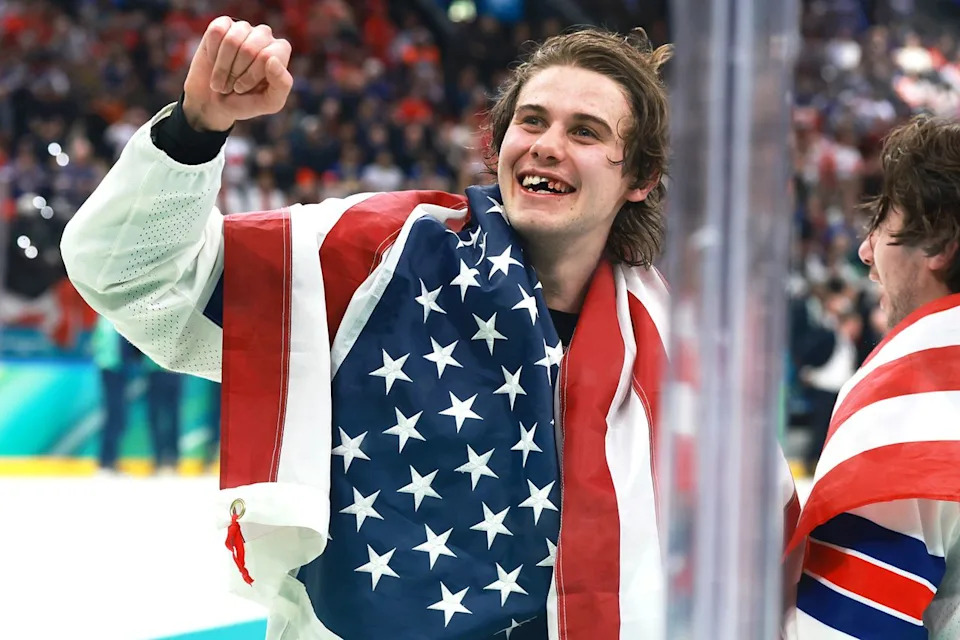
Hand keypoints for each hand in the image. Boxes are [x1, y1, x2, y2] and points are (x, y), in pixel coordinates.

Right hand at [182, 16, 292, 131]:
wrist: (213, 103)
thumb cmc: (245, 103)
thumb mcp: (269, 103)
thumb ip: (281, 85)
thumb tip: (273, 59)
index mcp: (280, 51)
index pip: (266, 56)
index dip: (251, 76)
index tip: (243, 88)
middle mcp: (265, 36)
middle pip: (249, 49)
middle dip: (235, 73)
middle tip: (231, 86)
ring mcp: (244, 28)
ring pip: (231, 40)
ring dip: (222, 67)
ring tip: (222, 78)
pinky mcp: (222, 24)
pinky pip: (217, 32)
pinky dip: (212, 52)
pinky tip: (214, 60)